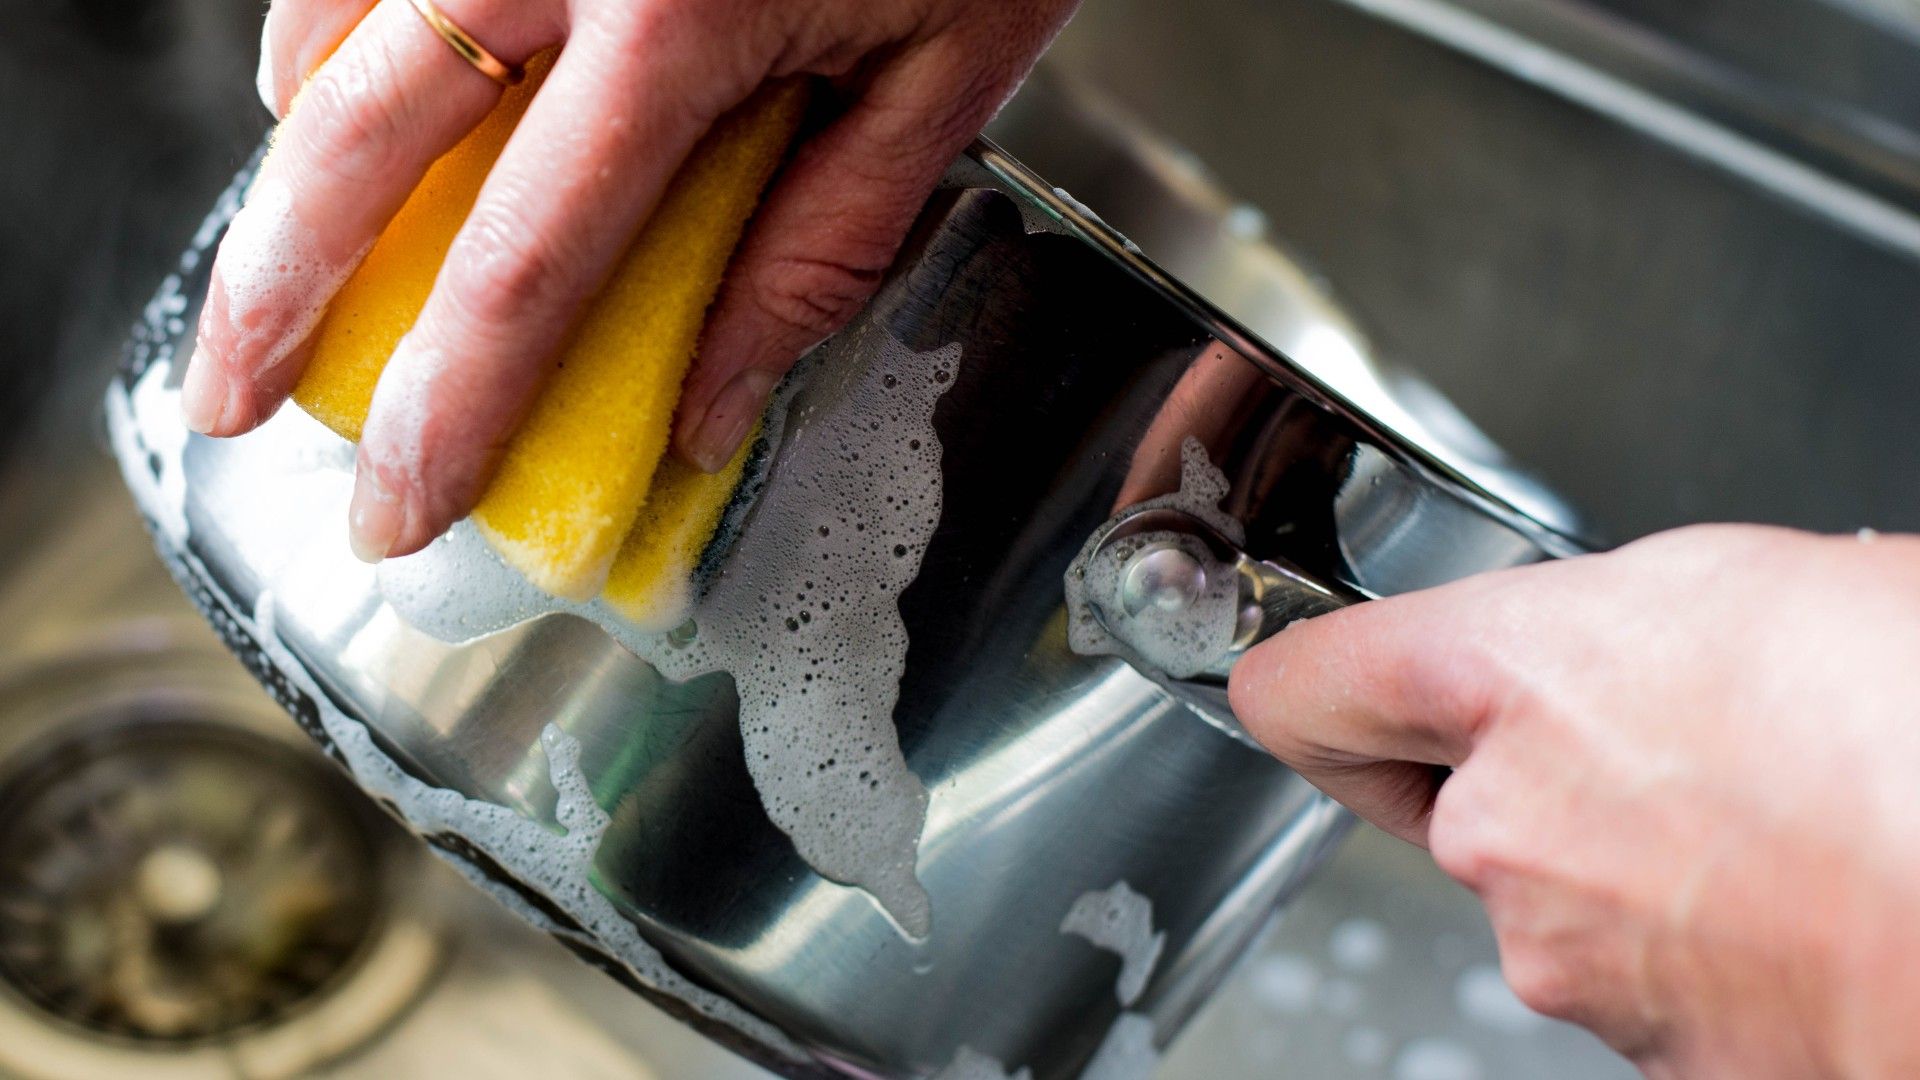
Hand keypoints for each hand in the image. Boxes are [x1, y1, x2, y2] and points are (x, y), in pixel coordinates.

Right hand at [187, 0, 1077, 557]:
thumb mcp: (938, 81)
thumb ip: (818, 248)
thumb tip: (707, 412)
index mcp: (675, 22)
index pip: (523, 268)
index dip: (446, 408)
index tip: (400, 501)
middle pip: (360, 144)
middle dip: (271, 294)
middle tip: (231, 398)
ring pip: (333, 32)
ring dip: (296, 162)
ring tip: (290, 263)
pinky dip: (333, 40)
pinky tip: (352, 97)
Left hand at [1228, 524, 1919, 1077]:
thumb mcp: (1757, 588)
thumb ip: (1623, 625)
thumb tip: (1627, 648)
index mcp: (1521, 678)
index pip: (1310, 685)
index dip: (1302, 680)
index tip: (1291, 683)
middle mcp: (1509, 829)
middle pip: (1454, 799)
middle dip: (1542, 774)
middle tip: (1682, 743)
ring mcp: (1569, 959)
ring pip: (1555, 896)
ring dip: (1634, 863)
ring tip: (1784, 822)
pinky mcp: (1646, 1060)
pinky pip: (1637, 984)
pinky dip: (1699, 953)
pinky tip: (1806, 904)